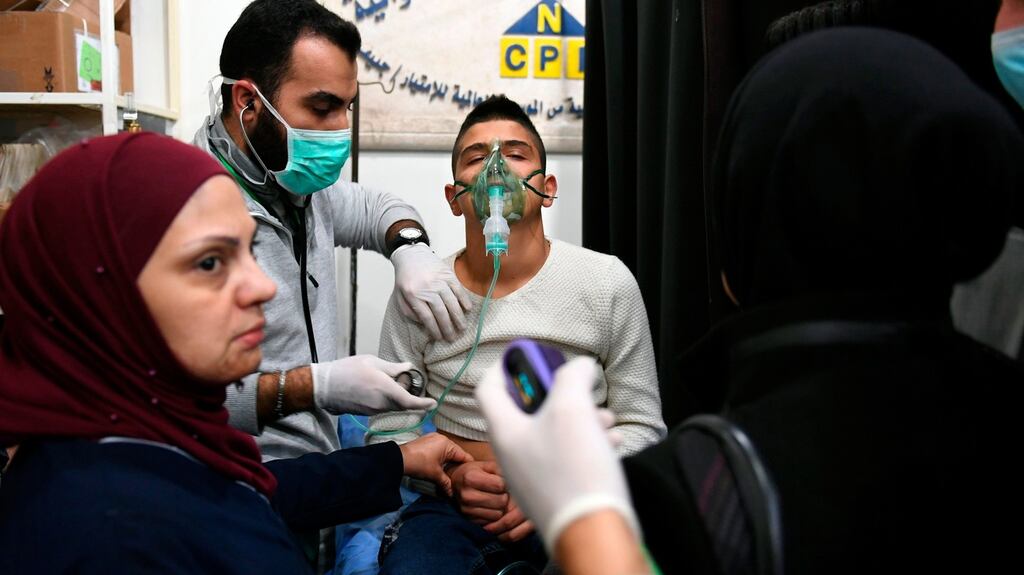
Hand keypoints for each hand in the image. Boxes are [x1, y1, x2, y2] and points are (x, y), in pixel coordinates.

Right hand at [312, 355, 436, 414]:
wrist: (324, 387)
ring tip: (387, 379)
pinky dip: (386, 399)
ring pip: (393, 406)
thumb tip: (408, 367)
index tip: (433, 403)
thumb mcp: (372, 362)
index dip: (423, 404)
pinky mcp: (366, 413)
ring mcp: (373, 411)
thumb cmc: (347, 370)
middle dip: (409, 395)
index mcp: (385, 391)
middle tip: (405, 378)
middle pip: (403, 404)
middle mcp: (381, 405)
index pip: (410, 402)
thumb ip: (393, 367)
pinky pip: (382, 407)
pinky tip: (376, 386)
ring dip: (396, 396)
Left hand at [391, 243, 472, 341]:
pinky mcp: (447, 274)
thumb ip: (410, 311)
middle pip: (440, 312)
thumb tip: (425, 324)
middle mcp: (427, 288)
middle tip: (453, 338)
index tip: (440, 338)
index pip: (427, 317)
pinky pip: (458, 289)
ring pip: (451, 302)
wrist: (410, 254)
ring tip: (462, 328)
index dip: (434, 329)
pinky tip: (467, 310)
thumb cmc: (406, 278)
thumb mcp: (400, 296)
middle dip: (448, 327)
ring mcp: (439, 280)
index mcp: (413, 295)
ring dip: (458, 317)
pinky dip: (464, 300)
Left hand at [399, 433, 472, 496]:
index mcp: (448, 444)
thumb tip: (453, 494)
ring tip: (450, 474)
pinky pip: (440, 449)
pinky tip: (440, 467)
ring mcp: (434, 438)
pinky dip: (441, 458)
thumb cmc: (419, 464)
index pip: (464, 456)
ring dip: (449, 462)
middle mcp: (443, 438)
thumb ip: (447, 483)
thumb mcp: (435, 475)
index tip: (470, 477)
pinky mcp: (427, 441)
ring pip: (448, 452)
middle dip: (457, 466)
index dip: (468, 468)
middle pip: (456, 454)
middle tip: (460, 478)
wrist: (398, 459)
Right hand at [448, 460, 509, 523]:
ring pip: (498, 513)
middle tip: (500, 491)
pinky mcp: (469, 519)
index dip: (505, 483)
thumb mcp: (485, 465)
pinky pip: (491, 521)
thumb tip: (517, 477)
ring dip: (500, 507)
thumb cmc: (473, 472)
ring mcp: (466, 509)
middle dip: (504, 495)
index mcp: (470, 477)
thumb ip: (501, 468)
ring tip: (495, 498)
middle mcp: (466, 495)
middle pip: (501, 501)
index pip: (501, 485)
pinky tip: (490, 506)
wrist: (454, 484)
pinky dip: (494, 514)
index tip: (502, 481)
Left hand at [475, 357, 640, 552]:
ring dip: (579, 420)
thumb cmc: (575, 469)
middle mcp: (511, 453)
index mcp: (504, 430)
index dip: (504, 367)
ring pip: (551, 434)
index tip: (526, 357)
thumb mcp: (572, 409)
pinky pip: (563, 458)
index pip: (487, 388)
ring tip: (606, 421)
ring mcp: (530, 475)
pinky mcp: (551, 492)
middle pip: (527, 410)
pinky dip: (583, 445)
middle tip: (582, 392)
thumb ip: (572, 377)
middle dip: (560, 395)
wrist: (592, 532)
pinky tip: (609, 445)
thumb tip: (579, 365)